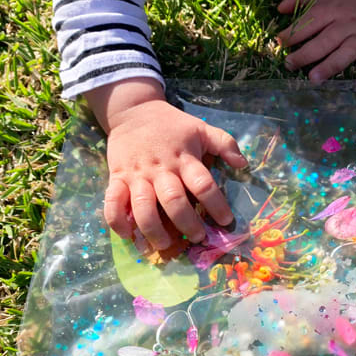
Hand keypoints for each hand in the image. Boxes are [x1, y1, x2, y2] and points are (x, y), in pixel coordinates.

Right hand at [84, 78, 247, 249]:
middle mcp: (161, 170)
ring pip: (143, 208)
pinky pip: (112, 203)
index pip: (203, 185)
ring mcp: (136, 175)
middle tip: (198, 238)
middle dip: (188, 224)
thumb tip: (243, 164)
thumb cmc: (171, 125)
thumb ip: (225, 144)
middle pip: (174, 201)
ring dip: (154, 230)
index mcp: (184, 158)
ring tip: (166, 245)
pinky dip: (118, 222)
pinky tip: (128, 235)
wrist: (133, 111)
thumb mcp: (201, 128)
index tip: (226, 221)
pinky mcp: (116, 178)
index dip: (216, 205)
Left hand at [277, 0, 355, 91]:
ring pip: (346, 53)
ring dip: (330, 66)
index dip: (293, 33)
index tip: (279, 43)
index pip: (309, 22)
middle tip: (289, 65)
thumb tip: (280, 8)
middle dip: (306, 54)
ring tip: (314, 79)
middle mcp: (346, 24)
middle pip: (325, 40)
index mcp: (331, 8)